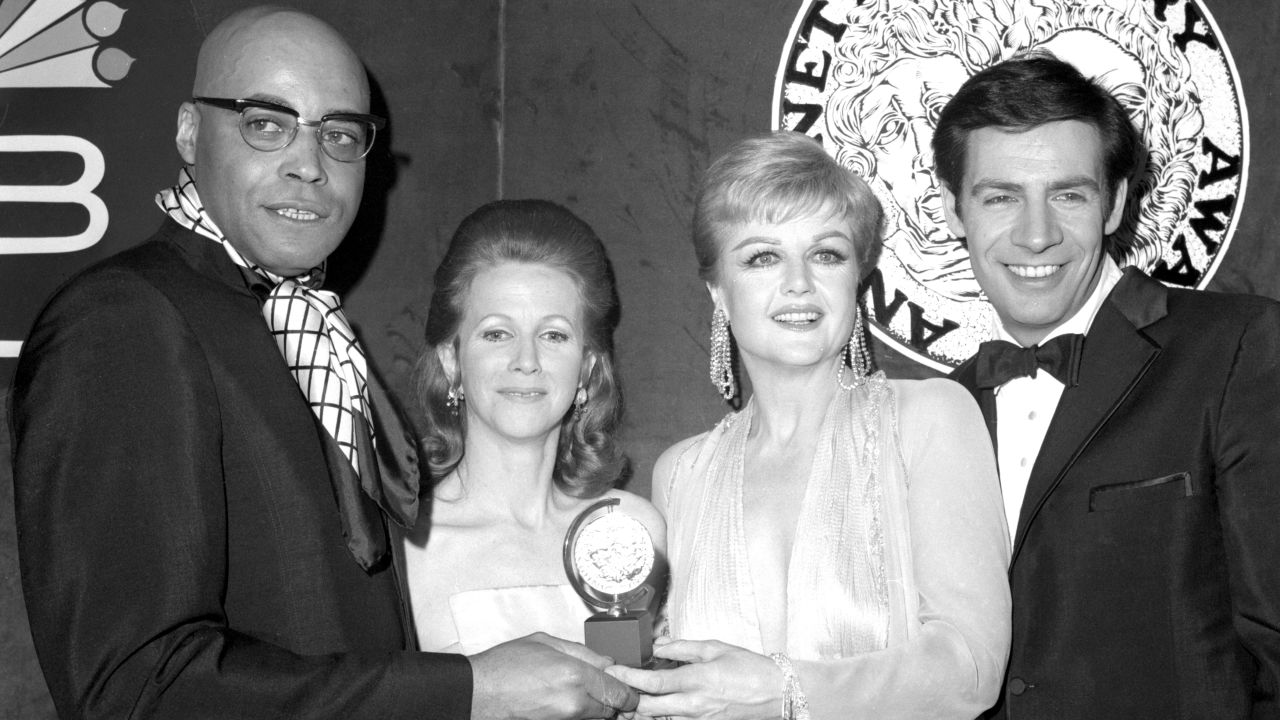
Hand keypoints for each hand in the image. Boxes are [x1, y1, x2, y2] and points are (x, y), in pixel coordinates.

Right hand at [469, 632, 638, 719]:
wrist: (479, 692)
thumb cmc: (505, 666)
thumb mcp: (546, 643)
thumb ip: (583, 652)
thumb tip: (607, 662)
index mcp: (574, 674)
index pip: (619, 691)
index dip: (628, 690)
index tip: (627, 686)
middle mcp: (574, 701)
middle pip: (613, 709)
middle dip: (615, 699)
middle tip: (608, 688)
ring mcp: (564, 719)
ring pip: (597, 717)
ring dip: (598, 707)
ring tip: (583, 691)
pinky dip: (581, 713)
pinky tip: (570, 700)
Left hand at [607, 639, 781, 719]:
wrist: (777, 694)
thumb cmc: (751, 670)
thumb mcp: (715, 648)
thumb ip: (683, 647)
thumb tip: (659, 645)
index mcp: (696, 680)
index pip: (651, 682)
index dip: (628, 677)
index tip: (613, 671)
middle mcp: (694, 705)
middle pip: (647, 709)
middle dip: (627, 701)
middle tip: (615, 689)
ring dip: (642, 710)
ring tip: (631, 698)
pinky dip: (662, 716)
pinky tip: (658, 706)